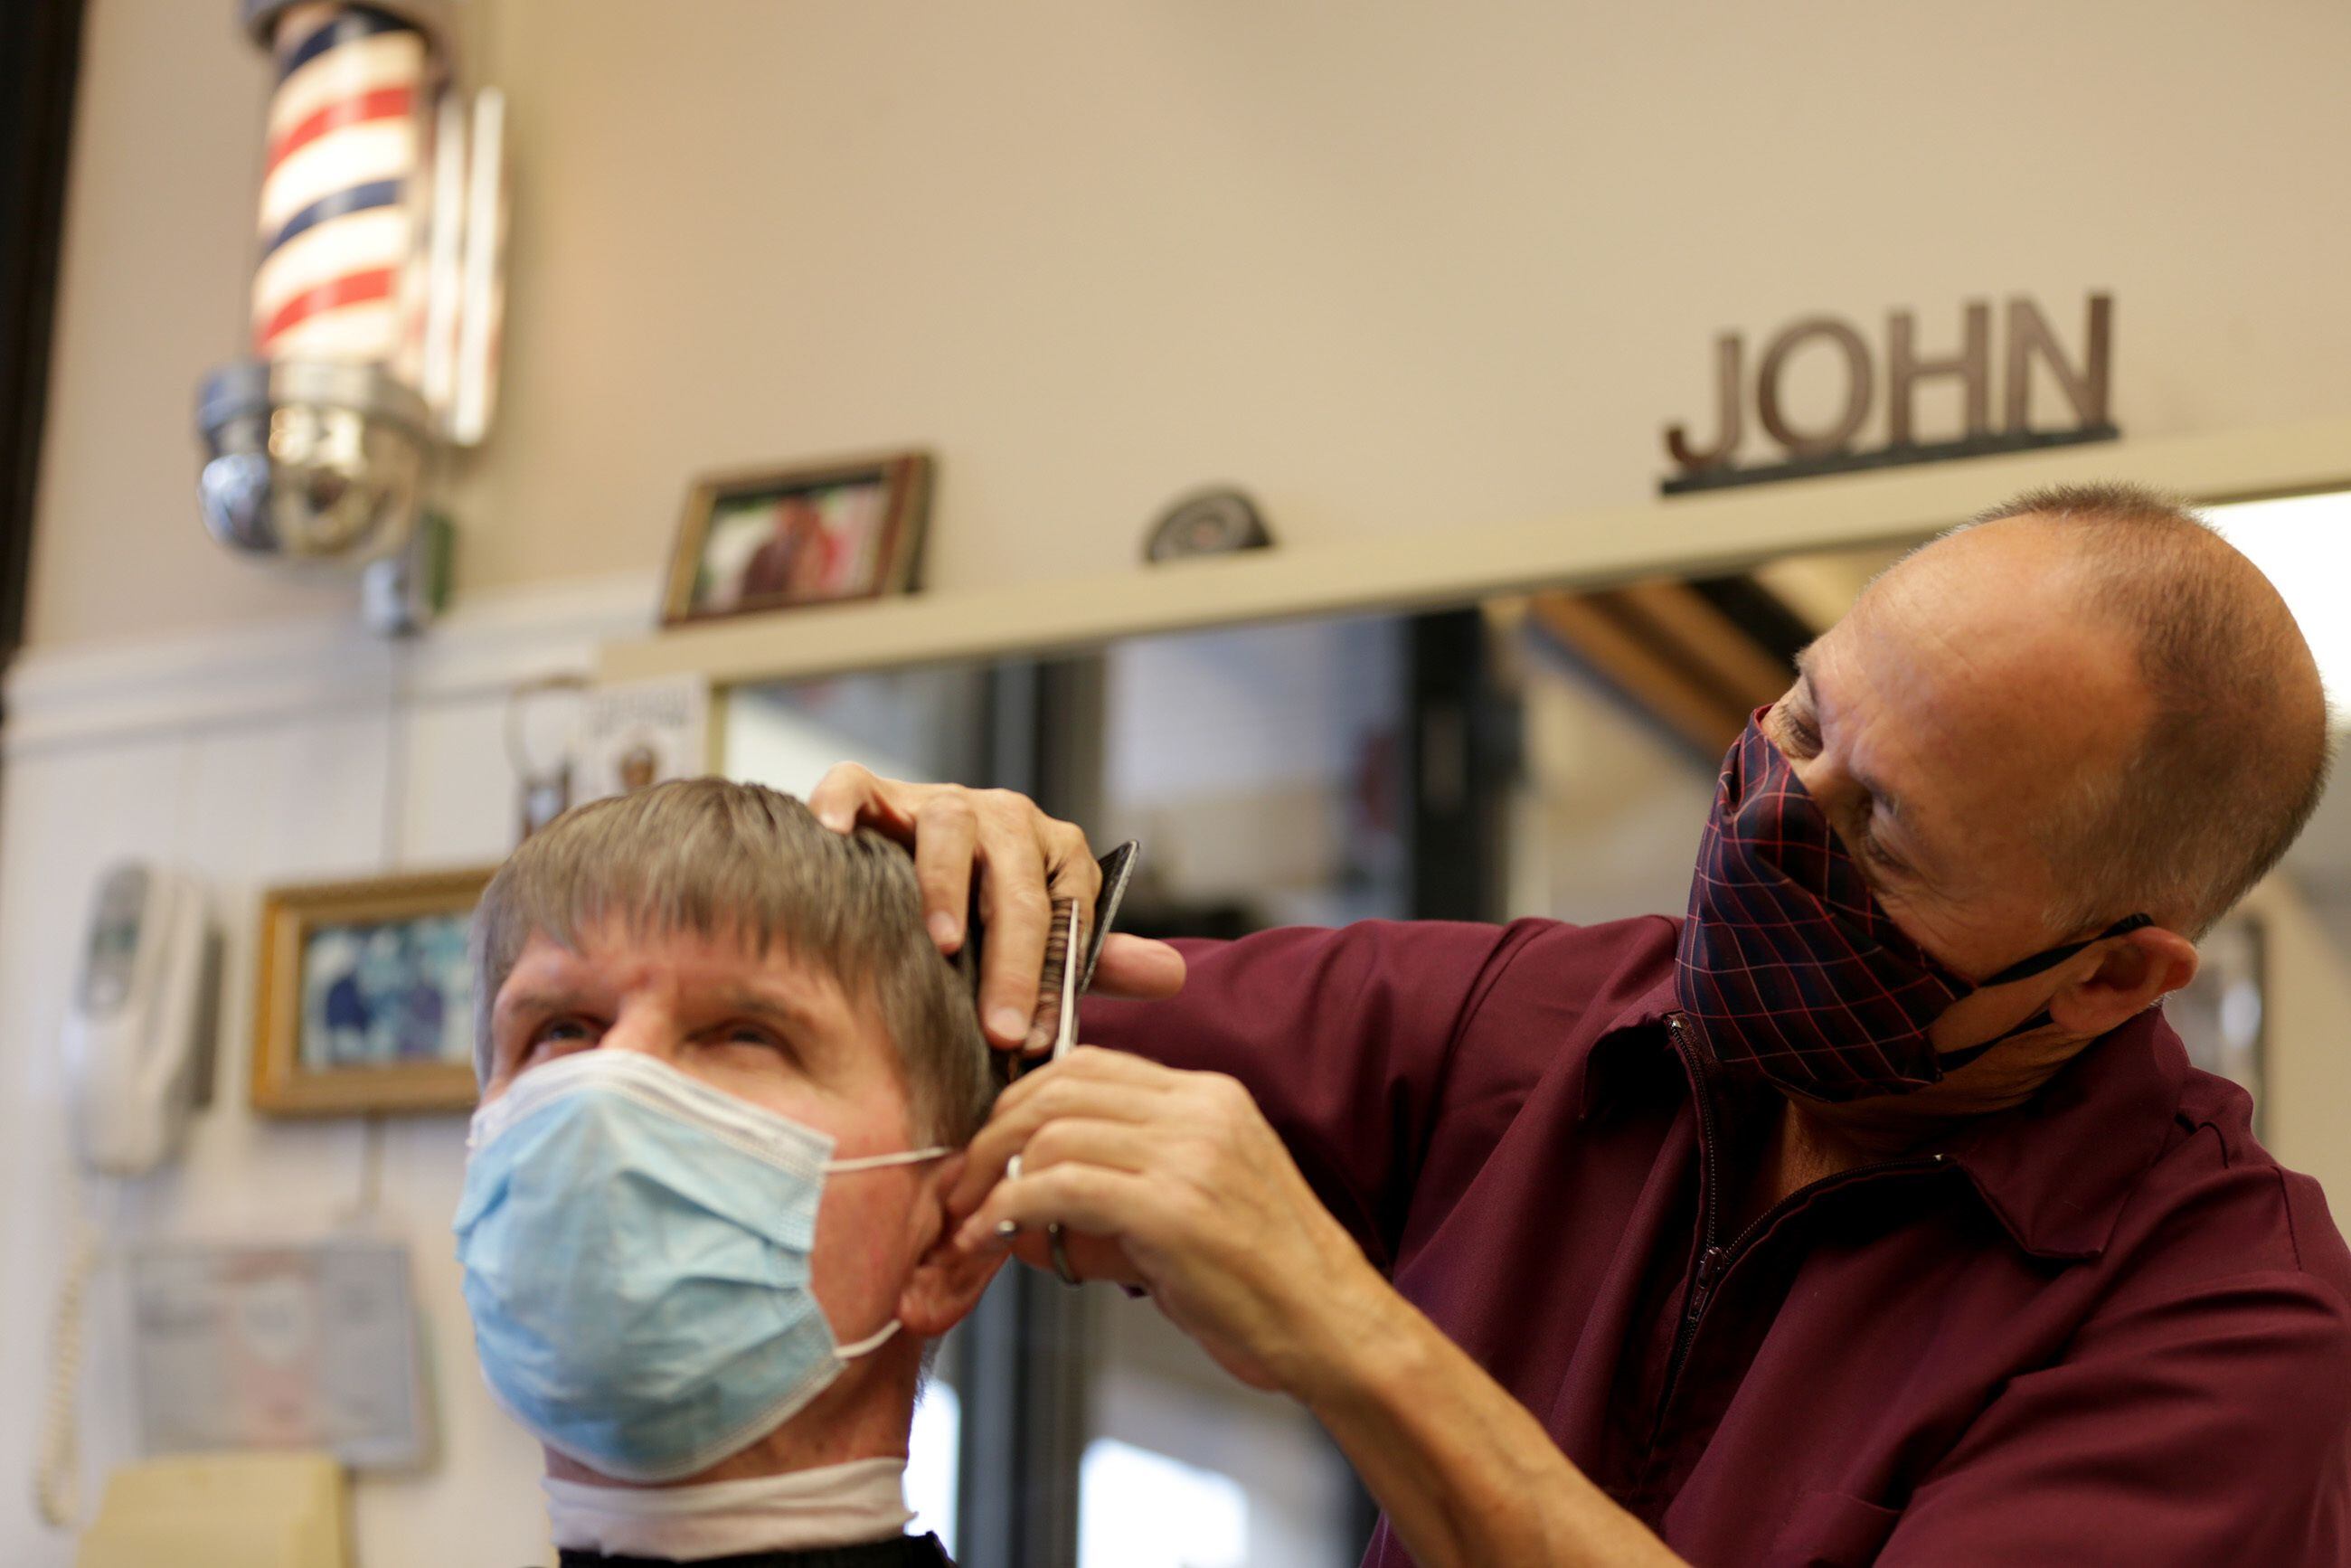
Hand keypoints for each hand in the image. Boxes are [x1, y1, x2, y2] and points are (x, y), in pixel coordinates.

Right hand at [808, 765, 1186, 1050]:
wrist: (912, 862)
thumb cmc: (984, 916)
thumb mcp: (1044, 939)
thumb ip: (1093, 959)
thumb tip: (1172, 975)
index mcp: (1053, 853)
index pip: (1066, 912)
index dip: (1052, 980)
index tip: (1037, 1041)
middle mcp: (1003, 820)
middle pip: (1015, 883)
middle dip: (1012, 961)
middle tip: (999, 1028)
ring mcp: (938, 802)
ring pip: (949, 828)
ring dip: (946, 886)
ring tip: (943, 945)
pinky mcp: (877, 792)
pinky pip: (858, 784)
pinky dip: (843, 802)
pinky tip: (833, 835)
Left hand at [946, 1047, 1379, 1393]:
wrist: (1333, 1327)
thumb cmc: (1263, 1283)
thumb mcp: (1190, 1213)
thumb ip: (1108, 1197)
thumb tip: (1013, 1208)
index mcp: (1210, 1097)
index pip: (1089, 1063)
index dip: (1022, 1099)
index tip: (989, 1147)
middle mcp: (1199, 1110)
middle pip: (1059, 1085)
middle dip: (992, 1132)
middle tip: (960, 1185)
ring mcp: (1189, 1153)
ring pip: (1051, 1130)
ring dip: (991, 1176)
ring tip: (970, 1222)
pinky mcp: (1172, 1207)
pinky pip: (1060, 1185)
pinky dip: (1008, 1209)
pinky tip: (992, 1237)